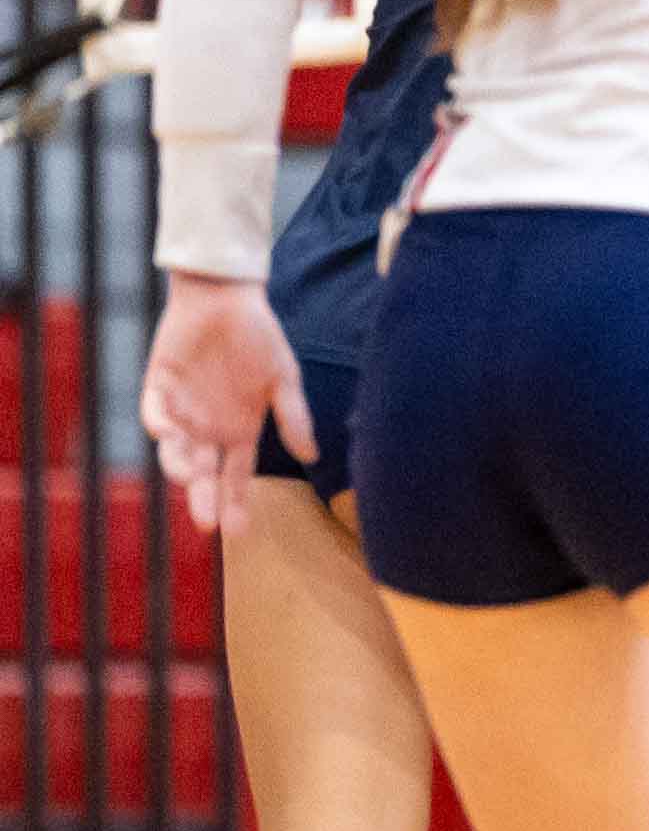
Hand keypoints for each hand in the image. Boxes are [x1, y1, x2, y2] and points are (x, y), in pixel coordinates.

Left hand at [142, 277, 303, 537]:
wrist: (226, 298)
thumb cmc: (260, 337)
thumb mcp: (283, 378)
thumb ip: (293, 417)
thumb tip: (311, 457)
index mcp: (240, 430)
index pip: (237, 476)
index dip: (237, 503)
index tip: (239, 532)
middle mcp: (208, 428)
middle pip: (203, 472)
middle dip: (203, 498)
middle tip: (206, 523)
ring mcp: (182, 410)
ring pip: (175, 449)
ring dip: (178, 465)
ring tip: (186, 476)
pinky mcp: (158, 387)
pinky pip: (154, 411)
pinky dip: (159, 424)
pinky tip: (167, 433)